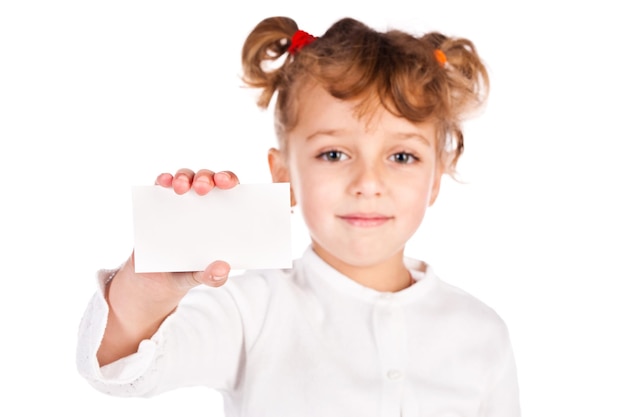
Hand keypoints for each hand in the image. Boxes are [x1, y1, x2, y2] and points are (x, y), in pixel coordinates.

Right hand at [137, 168, 240, 291]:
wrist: (156, 280)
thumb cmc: (190, 272)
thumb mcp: (204, 277)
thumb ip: (214, 277)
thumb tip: (223, 268)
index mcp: (223, 215)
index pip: (231, 190)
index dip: (230, 181)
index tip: (227, 184)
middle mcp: (204, 201)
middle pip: (209, 179)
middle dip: (207, 178)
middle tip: (203, 188)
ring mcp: (181, 199)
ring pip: (186, 177)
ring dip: (184, 177)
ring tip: (181, 188)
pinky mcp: (159, 201)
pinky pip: (161, 183)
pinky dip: (163, 179)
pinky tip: (163, 182)